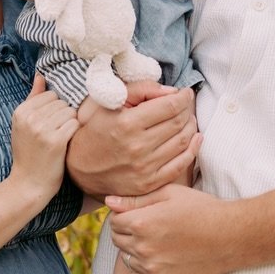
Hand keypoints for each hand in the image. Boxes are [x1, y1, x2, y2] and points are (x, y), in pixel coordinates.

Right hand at [9, 76, 77, 208]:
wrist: (28, 183)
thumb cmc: (29, 153)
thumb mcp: (24, 124)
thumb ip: (33, 98)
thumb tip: (40, 75)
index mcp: (20, 111)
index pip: (49, 95)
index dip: (54, 108)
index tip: (49, 123)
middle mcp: (29, 118)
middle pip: (61, 102)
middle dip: (63, 115)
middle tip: (56, 132)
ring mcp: (42, 129)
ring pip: (70, 112)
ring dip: (70, 124)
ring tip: (61, 137)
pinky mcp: (55, 141)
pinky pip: (75, 124)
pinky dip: (74, 132)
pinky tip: (67, 142)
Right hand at [67, 85, 198, 197]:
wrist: (79, 168)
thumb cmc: (95, 130)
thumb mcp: (108, 102)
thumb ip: (140, 90)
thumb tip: (171, 91)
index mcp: (127, 124)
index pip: (170, 106)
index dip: (183, 97)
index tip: (185, 93)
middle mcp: (138, 147)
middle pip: (179, 123)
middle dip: (187, 110)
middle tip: (186, 105)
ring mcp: (144, 168)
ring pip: (183, 142)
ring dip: (191, 127)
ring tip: (187, 119)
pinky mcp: (148, 183)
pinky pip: (180, 165)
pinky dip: (192, 149)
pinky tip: (195, 138)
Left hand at [105, 184, 233, 273]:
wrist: (230, 238)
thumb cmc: (201, 210)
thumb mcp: (169, 194)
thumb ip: (135, 199)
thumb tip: (108, 202)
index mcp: (142, 223)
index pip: (114, 221)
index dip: (124, 215)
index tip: (139, 214)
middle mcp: (143, 248)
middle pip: (117, 240)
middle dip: (128, 232)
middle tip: (150, 227)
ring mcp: (152, 269)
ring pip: (127, 259)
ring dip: (135, 250)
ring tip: (158, 241)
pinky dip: (145, 267)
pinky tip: (162, 256)